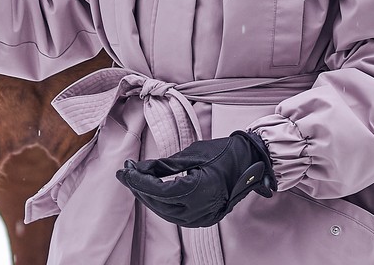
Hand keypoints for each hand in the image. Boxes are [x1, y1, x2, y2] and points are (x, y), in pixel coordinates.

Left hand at [115, 130, 274, 227]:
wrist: (249, 164)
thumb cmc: (222, 153)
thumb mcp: (190, 154)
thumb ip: (162, 165)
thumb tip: (135, 168)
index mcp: (200, 190)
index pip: (160, 191)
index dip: (139, 182)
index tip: (124, 170)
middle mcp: (201, 210)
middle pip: (159, 204)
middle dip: (139, 188)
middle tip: (125, 172)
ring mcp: (203, 219)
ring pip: (165, 213)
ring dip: (148, 197)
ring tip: (135, 179)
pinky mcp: (204, 221)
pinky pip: (176, 215)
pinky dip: (162, 204)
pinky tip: (152, 191)